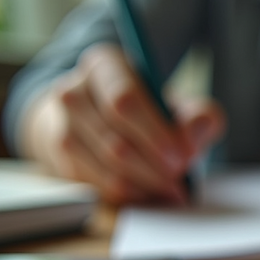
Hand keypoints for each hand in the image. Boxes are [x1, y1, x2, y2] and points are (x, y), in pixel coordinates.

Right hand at [19, 43, 225, 205]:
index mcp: (105, 66)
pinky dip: (129, 194)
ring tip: (171, 189)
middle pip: (114, 138)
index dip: (155, 133)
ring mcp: (61, 126)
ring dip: (144, 183)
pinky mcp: (60, 158)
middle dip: (154, 165)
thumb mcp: (176, 105)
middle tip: (180, 179)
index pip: (124, 99)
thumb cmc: (145, 112)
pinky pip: (96, 184)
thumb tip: (200, 128)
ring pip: (105, 165)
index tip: (183, 157)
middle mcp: (73, 91)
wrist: (98, 121)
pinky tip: (150, 192)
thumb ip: (198, 116)